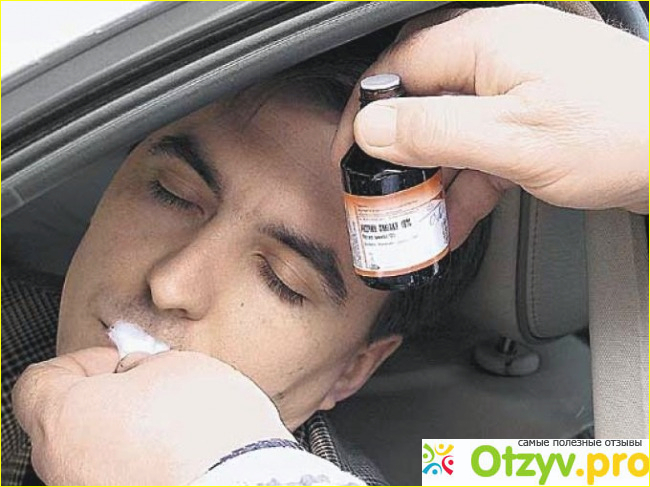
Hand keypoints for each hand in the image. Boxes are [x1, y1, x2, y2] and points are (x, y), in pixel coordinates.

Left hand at [12, 348, 292, 485]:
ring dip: (120, 433)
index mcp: (65, 419)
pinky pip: (114, 479)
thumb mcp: (174, 364)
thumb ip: (138, 365)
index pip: (39, 382)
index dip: (81, 362)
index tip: (113, 360)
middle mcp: (63, 468)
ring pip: (89, 455)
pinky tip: (175, 455)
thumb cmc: (208, 429)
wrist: (245, 483)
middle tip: (145, 386)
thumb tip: (135, 373)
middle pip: (64, 421)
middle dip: (102, 397)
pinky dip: (135, 466)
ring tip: (169, 423)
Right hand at [332, 4, 648, 248]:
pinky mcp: (533, 119)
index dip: (367, 111)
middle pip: (423, 100)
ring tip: (417, 218)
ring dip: (433, 177)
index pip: (398, 67)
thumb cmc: (622, 132)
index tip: (351, 152)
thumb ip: (436, 131)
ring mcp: (517, 90)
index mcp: (486, 43)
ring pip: (452, 130)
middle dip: (399, 151)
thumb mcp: (513, 138)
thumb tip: (374, 127)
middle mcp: (498, 58)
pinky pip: (482, 148)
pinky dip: (466, 184)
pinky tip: (455, 219)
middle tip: (381, 188)